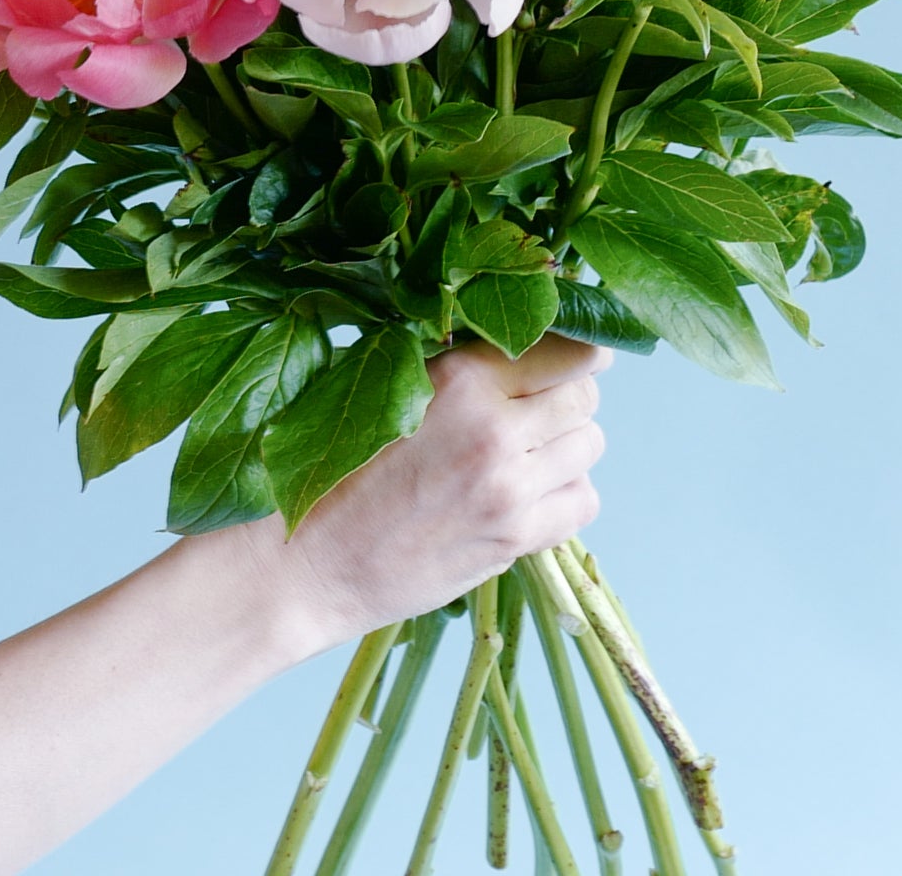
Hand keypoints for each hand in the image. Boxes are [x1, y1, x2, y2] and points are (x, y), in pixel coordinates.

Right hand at [235, 334, 610, 653]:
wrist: (312, 562)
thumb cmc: (342, 470)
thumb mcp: (393, 391)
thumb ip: (462, 366)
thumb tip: (527, 339)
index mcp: (461, 378)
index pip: (563, 347)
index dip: (578, 350)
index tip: (581, 354)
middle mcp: (493, 427)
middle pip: (584, 394)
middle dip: (568, 397)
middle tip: (540, 410)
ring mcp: (509, 486)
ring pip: (589, 445)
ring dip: (569, 446)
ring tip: (529, 454)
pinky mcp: (516, 538)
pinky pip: (583, 501)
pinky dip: (567, 496)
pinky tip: (529, 495)